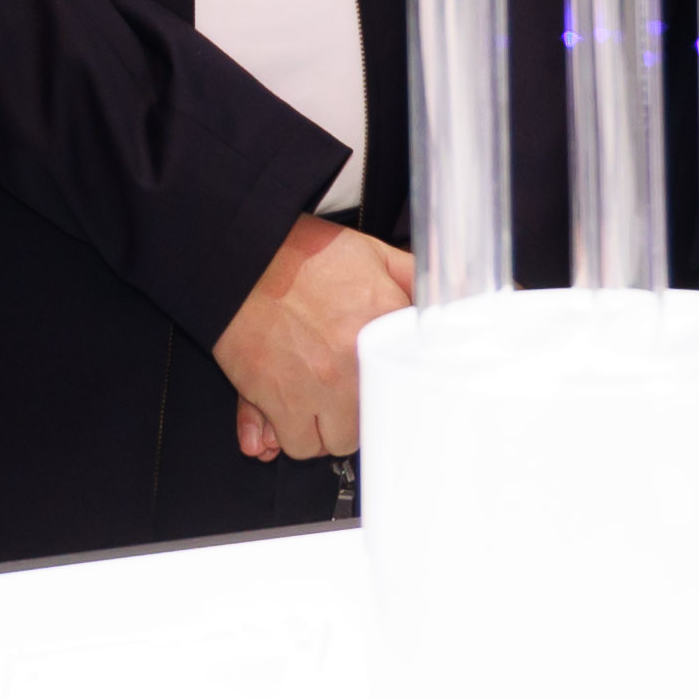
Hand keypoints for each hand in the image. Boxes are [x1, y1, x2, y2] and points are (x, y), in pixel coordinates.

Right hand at [213, 214, 413, 460]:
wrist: (242, 256)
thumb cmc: (301, 255)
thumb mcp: (371, 254)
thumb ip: (414, 278)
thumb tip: (456, 302)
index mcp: (381, 323)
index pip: (411, 386)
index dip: (394, 392)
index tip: (388, 394)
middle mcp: (352, 362)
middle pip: (368, 423)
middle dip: (354, 412)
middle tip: (341, 391)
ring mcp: (316, 386)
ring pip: (331, 443)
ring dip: (323, 428)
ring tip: (315, 401)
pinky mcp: (276, 399)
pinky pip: (293, 445)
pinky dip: (288, 434)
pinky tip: (289, 412)